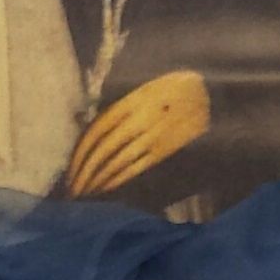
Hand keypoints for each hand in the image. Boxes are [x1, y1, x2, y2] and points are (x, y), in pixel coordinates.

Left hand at [66, 70, 209, 197]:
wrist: (208, 94)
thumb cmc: (170, 87)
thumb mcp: (142, 86)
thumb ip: (117, 100)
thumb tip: (85, 116)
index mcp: (130, 101)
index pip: (97, 129)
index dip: (81, 151)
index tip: (70, 168)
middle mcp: (139, 120)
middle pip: (105, 149)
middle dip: (85, 172)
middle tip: (71, 189)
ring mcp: (153, 137)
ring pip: (119, 162)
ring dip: (98, 180)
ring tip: (83, 193)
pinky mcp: (165, 150)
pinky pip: (137, 167)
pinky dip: (119, 180)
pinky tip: (106, 188)